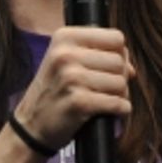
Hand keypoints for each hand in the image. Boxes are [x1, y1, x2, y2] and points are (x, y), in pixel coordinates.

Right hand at [9, 26, 133, 153]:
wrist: (31, 125)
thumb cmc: (54, 91)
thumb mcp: (66, 62)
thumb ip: (98, 55)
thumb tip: (130, 67)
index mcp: (64, 37)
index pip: (115, 37)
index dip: (120, 54)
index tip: (110, 67)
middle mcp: (65, 54)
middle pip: (120, 61)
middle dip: (120, 77)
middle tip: (106, 88)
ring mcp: (71, 78)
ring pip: (121, 82)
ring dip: (120, 95)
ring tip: (104, 100)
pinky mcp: (79, 102)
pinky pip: (117, 103)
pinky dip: (120, 110)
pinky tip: (110, 112)